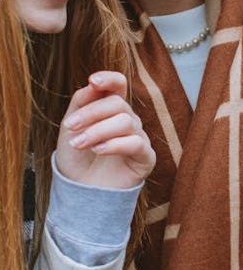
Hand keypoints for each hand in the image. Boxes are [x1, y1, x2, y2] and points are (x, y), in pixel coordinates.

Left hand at [56, 72, 155, 188]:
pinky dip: (114, 144)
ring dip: (98, 131)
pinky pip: (136, 143)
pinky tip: (98, 150)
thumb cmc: (77, 156)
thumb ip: (81, 102)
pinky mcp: (146, 157)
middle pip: (118, 103)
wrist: (80, 190)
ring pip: (126, 121)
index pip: (119, 85)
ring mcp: (139, 137)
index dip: (110, 79)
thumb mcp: (71, 126)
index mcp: (112, 109)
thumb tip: (92, 85)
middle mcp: (128, 119)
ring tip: (79, 143)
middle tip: (70, 127)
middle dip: (91, 113)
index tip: (92, 81)